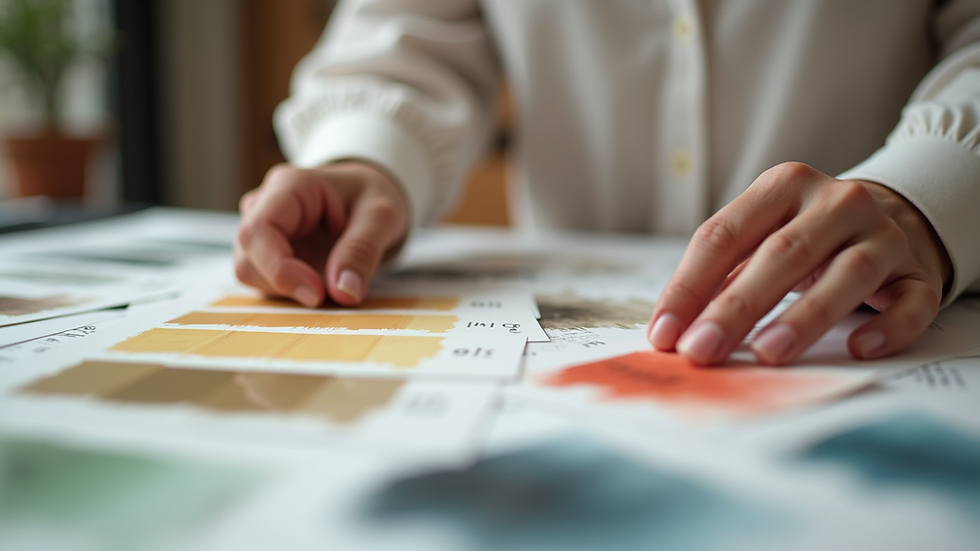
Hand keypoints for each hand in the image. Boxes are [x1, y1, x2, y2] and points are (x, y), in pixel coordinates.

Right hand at [235, 161, 408, 306]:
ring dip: (288, 292)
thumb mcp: (381, 216)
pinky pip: (265, 283)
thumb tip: (344, 292)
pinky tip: (320, 285)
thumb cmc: (369, 198)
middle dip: (286, 286)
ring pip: (251, 275)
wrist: (364, 198)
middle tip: (329, 296)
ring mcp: (260, 232)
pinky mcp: (265, 255)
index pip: (258, 231)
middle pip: (248, 259)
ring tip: (331, 284)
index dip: (279, 269)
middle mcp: (263, 206)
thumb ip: (363, 251)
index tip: (316, 294)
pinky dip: (290, 294)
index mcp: (288, 187)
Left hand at [647, 162, 951, 364]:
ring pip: (850, 273)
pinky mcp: (919, 272)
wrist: (890, 215)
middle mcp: (837, 202)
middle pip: (782, 254)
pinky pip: (912, 301)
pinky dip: (888, 327)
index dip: (688, 286)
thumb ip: (719, 277)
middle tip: (701, 351)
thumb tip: (671, 330)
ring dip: (805, 317)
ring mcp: (884, 234)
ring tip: (767, 354)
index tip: (664, 334)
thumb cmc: (805, 235)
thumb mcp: (760, 237)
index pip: (724, 235)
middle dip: (736, 307)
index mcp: (783, 186)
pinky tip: (858, 348)